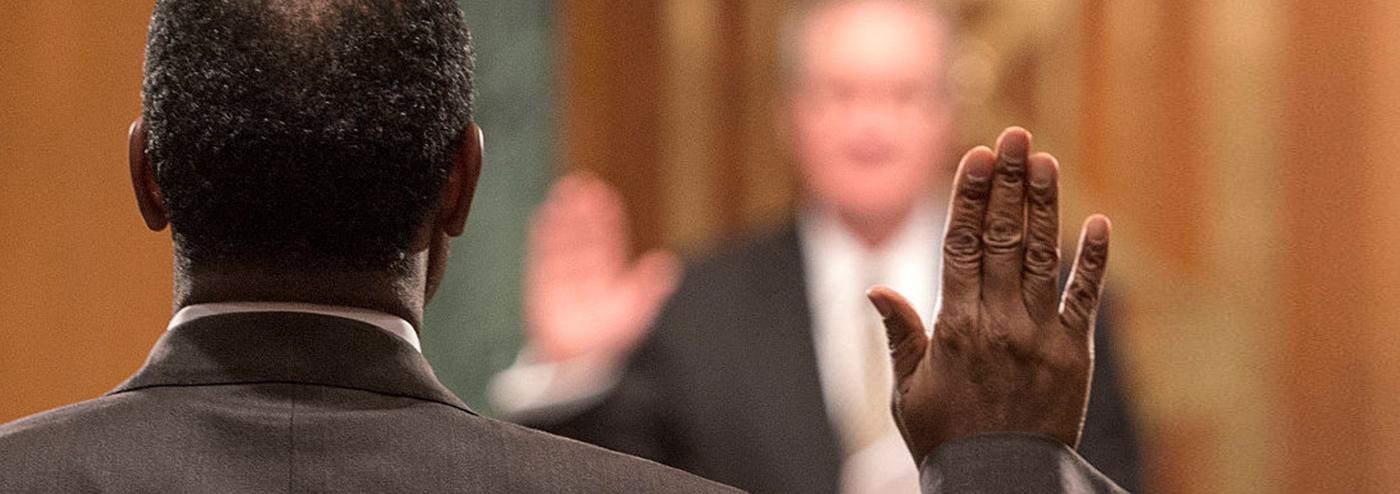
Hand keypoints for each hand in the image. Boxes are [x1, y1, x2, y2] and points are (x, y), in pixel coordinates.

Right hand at [525, 173, 681, 361]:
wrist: (576, 362)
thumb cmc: (606, 338)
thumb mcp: (634, 311)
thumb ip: (648, 286)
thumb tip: (668, 262)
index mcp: (609, 273)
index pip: (608, 239)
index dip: (606, 217)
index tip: (604, 194)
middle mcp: (586, 269)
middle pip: (585, 234)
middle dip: (583, 210)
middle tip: (582, 183)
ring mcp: (564, 275)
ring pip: (564, 240)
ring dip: (564, 217)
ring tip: (563, 192)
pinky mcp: (543, 284)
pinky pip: (543, 257)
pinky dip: (543, 237)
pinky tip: (542, 216)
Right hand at [868, 127, 1111, 464]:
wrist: (1001, 484)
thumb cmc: (947, 439)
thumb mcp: (907, 392)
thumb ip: (899, 336)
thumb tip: (876, 286)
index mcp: (954, 328)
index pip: (962, 246)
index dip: (970, 197)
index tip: (977, 156)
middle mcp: (998, 323)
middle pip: (1003, 239)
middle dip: (1008, 183)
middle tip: (1015, 135)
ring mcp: (1040, 336)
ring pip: (1042, 258)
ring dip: (1045, 206)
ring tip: (1046, 160)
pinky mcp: (1075, 355)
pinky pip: (1085, 300)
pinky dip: (1093, 262)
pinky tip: (1098, 223)